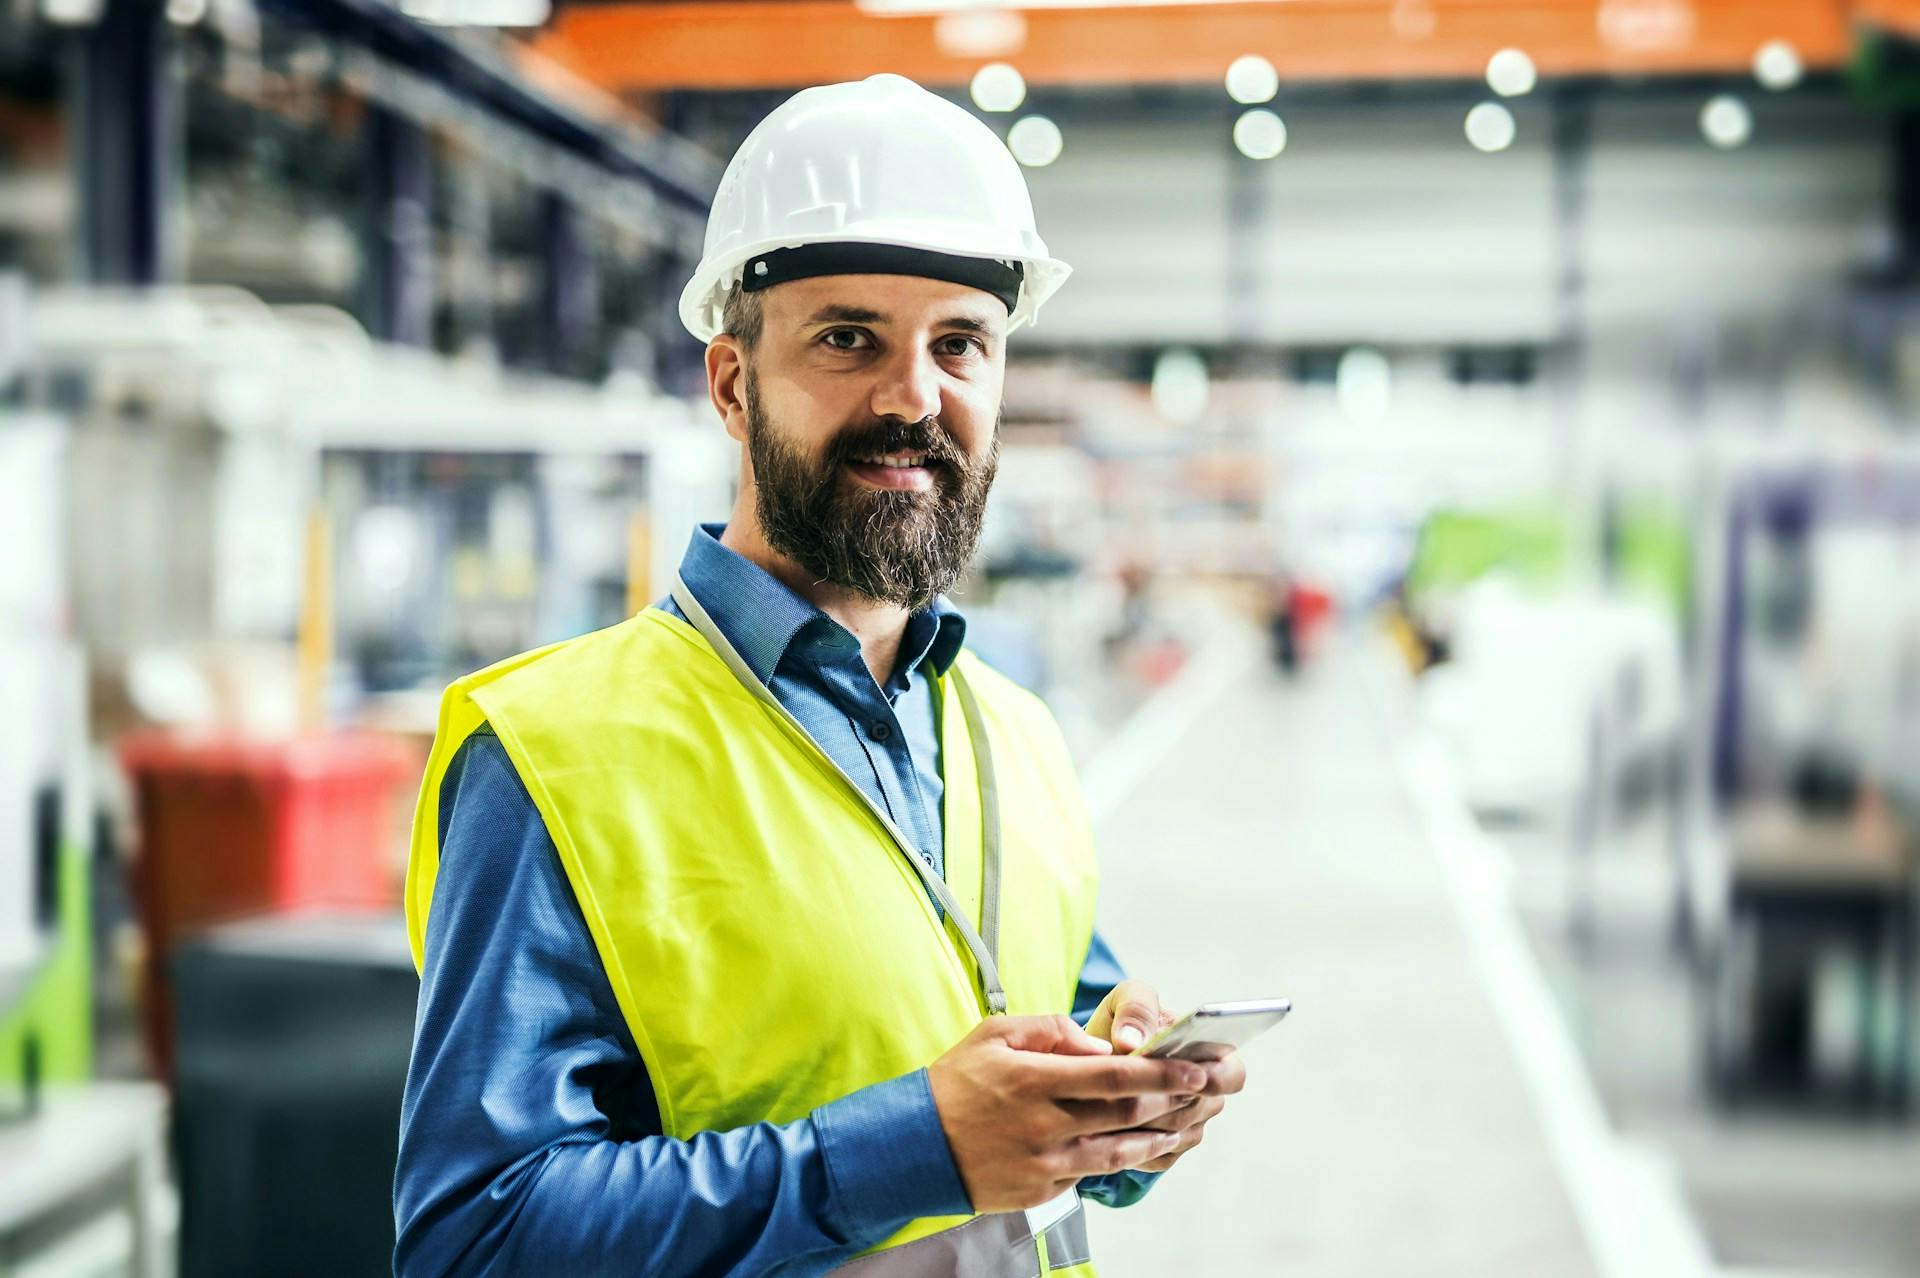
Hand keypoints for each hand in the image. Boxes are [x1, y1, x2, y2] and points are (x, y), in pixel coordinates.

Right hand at [926, 1014, 1209, 1212]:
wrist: (913, 1147)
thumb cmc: (956, 1083)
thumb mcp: (995, 1036)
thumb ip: (1050, 1030)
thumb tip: (1098, 1045)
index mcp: (1035, 1080)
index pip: (1114, 1075)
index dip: (1160, 1072)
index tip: (1193, 1068)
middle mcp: (1044, 1124)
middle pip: (1125, 1114)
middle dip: (1170, 1101)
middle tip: (1200, 1092)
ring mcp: (1044, 1163)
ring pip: (1117, 1151)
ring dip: (1154, 1137)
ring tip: (1177, 1125)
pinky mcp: (1040, 1190)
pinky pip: (1088, 1172)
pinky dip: (1114, 1158)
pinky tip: (1132, 1146)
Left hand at [1084, 980, 1246, 1173]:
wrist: (1094, 1057)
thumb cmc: (1122, 1023)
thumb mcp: (1127, 1000)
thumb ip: (1137, 1009)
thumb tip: (1132, 1041)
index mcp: (1213, 1054)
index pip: (1231, 1075)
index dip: (1213, 1078)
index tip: (1187, 1074)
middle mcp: (1208, 1095)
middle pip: (1194, 1109)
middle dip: (1159, 1100)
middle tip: (1123, 1091)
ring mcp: (1190, 1126)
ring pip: (1171, 1135)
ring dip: (1138, 1122)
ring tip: (1104, 1106)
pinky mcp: (1167, 1152)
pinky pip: (1154, 1155)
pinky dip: (1129, 1143)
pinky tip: (1105, 1126)